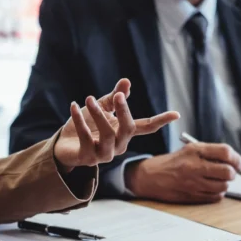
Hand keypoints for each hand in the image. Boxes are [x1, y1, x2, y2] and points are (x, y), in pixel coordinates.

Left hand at [54, 79, 179, 167]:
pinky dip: (79, 121)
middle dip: (124, 111)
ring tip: (88, 99)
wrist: (64, 144)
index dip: (161, 120)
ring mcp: (104, 154)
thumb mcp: (102, 107)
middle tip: (118, 96)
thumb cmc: (86, 125)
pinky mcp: (88, 158)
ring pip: (108, 134)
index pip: (146, 126)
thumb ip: (114, 97)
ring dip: (98, 114)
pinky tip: (73, 106)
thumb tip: (126, 82)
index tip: (176, 114)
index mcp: (125, 133)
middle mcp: (119, 146)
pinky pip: (86, 138)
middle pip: (128, 129)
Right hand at [125, 143, 240, 202]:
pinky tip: (210, 188)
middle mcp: (194, 166)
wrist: (150, 177)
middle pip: (228, 172)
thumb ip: (211, 153)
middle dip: (233, 173)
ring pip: (223, 186)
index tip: (240, 163)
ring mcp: (193, 183)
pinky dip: (217, 193)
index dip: (237, 158)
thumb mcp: (189, 150)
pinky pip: (215, 197)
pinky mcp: (192, 196)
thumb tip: (235, 161)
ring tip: (217, 180)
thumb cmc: (172, 163)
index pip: (225, 152)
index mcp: (194, 151)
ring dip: (224, 184)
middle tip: (229, 172)